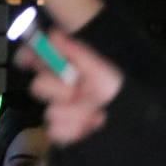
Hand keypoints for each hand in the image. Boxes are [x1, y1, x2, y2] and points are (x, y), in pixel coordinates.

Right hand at [17, 30, 123, 144]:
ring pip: (50, 112)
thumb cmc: (122, 88)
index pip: (37, 60)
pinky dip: (73, 130)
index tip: (30, 60)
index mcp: (68, 69)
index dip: (30, 58)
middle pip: (38, 87)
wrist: (135, 119)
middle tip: (78, 91)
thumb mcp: (101, 67)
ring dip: (74, 113)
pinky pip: (55, 131)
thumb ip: (75, 51)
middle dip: (59, 90)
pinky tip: (89, 125)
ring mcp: (61, 110)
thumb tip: (53, 34)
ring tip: (95, 112)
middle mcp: (62, 88)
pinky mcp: (64, 131)